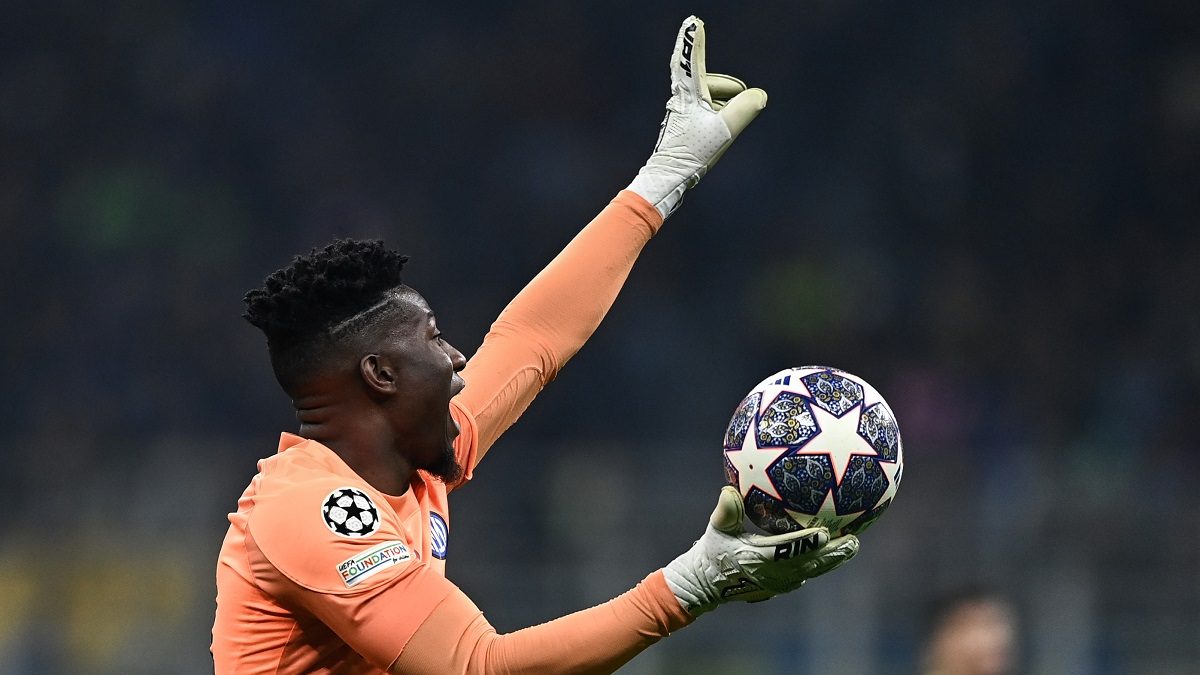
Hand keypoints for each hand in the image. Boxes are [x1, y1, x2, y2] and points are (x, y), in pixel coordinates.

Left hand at [626, 15, 767, 218]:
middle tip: (727, 115)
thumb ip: (745, 108)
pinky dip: (717, 116)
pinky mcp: (685, 121)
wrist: (670, 176)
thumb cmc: (692, 152)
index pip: (692, 60)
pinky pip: (708, 109)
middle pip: (712, 81)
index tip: (693, 22)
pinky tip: (714, 133)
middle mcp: (682, 97)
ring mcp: (683, 109)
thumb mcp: (724, 130)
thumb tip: (759, 95)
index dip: (694, 41)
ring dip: (723, 108)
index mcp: (689, 94)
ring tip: (720, 131)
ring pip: (712, 97)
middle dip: (728, 92)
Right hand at [662, 486, 859, 615]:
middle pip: (809, 563)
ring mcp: (779, 583)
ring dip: (832, 559)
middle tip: (853, 541)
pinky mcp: (781, 586)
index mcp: (758, 559)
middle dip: (833, 553)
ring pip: (812, 570)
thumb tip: (730, 490)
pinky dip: (821, 562)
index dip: (807, 543)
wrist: (706, 583)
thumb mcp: (716, 528)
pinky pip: (807, 572)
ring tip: (852, 546)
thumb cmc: (712, 552)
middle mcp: (773, 574)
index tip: (825, 533)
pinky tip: (832, 552)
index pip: (787, 550)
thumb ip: (726, 511)